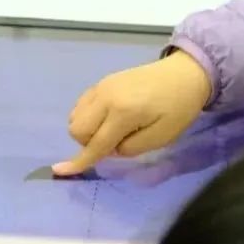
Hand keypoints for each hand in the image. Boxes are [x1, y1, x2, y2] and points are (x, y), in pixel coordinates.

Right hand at [52, 51, 211, 176]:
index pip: (96, 143)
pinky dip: (88, 116)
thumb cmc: (179, 107)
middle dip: (89, 144)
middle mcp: (106, 97)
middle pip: (77, 130)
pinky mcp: (103, 81)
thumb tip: (111, 149)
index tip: (58, 171)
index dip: (79, 161)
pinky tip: (109, 117)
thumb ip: (133, 148)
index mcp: (123, 112)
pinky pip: (81, 104)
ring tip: (115, 129)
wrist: (185, 73)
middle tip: (118, 141)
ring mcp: (102, 86)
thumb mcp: (163, 136)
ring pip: (75, 117)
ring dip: (88, 130)